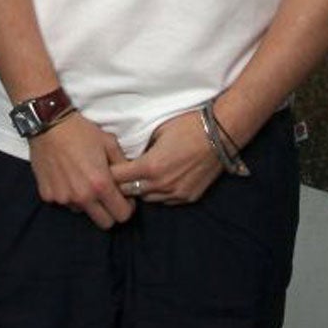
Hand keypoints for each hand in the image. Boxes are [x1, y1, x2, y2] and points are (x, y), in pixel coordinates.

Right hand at [27, 114, 134, 229]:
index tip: (123, 198)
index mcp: (100, 185)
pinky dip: (68, 194)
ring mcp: (63, 198)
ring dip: (87, 203)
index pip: (122, 215)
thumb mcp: (109, 143)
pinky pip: (64, 202)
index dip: (127, 208)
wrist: (49, 124)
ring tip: (83, 181)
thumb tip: (131, 181)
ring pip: (82, 212)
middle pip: (104, 223)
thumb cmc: (82, 132)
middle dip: (110, 212)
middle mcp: (82, 197)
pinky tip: (66, 176)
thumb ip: (123, 165)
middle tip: (107, 195)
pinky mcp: (47, 196)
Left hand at [108, 109, 222, 206]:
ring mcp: (176, 193)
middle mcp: (161, 185)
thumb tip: (129, 153)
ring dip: (140, 190)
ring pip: (147, 199)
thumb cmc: (189, 126)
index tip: (106, 166)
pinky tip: (160, 181)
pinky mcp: (188, 197)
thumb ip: (141, 147)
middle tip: (118, 175)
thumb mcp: (158, 131)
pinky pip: (165, 201)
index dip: (109, 172)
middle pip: (129, 193)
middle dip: (121, 184)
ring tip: (139, 178)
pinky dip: (159, 193)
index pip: (117, 178)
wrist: (221, 133)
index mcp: (150, 166)